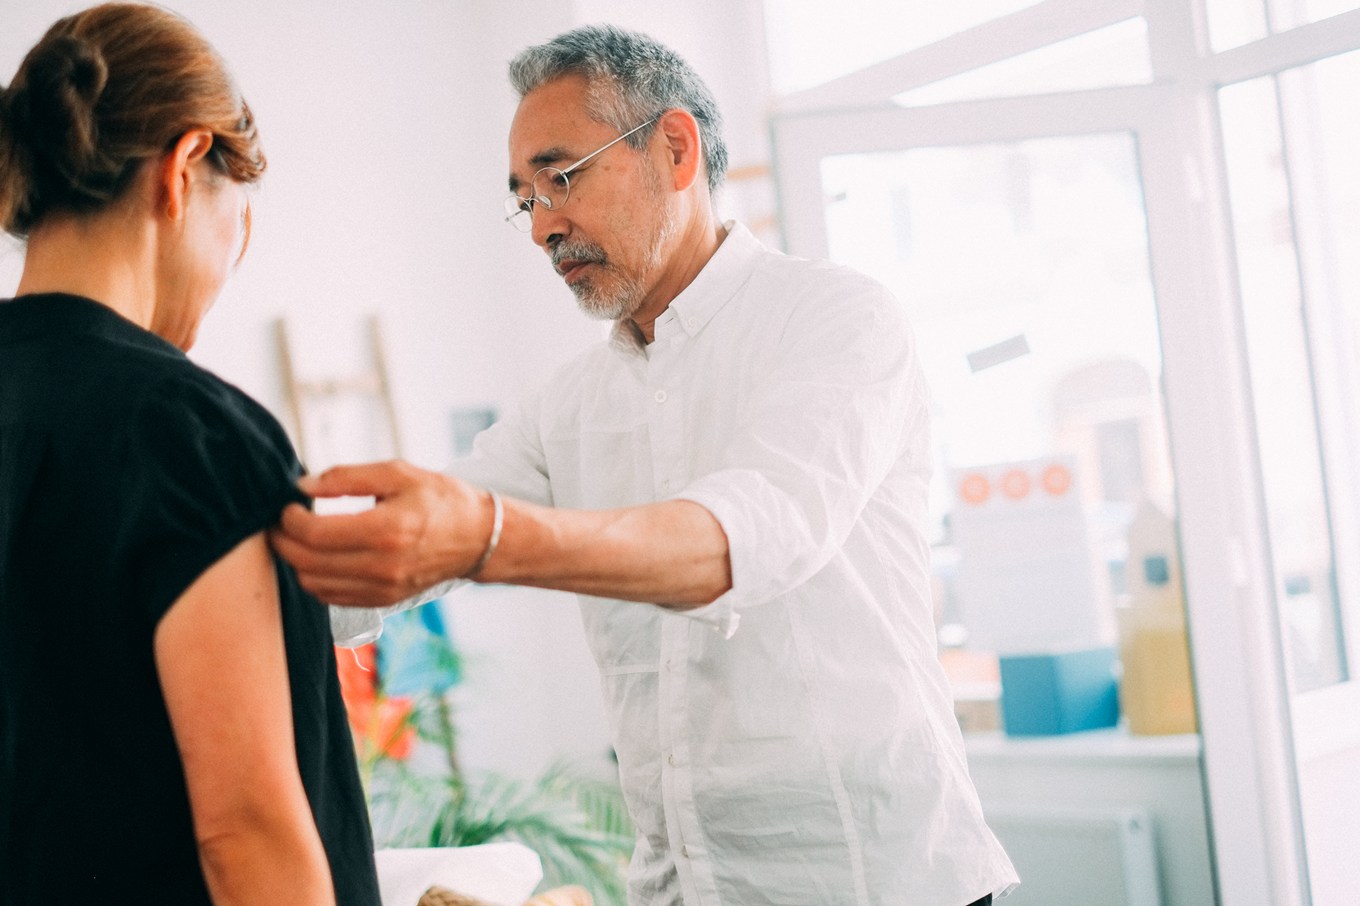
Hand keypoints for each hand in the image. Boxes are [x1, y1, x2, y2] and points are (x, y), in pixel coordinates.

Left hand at [270, 460, 492, 606]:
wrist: (478, 537)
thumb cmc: (439, 498)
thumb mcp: (397, 473)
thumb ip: (346, 477)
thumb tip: (303, 486)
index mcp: (388, 529)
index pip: (316, 534)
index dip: (289, 520)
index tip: (287, 506)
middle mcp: (384, 565)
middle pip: (308, 562)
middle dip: (283, 541)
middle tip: (280, 522)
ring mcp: (384, 588)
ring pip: (314, 584)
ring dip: (296, 562)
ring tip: (297, 539)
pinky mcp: (383, 601)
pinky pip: (331, 597)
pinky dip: (315, 579)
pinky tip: (318, 557)